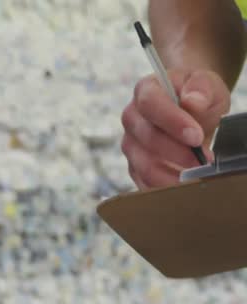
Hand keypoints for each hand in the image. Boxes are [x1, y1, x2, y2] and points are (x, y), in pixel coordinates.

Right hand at [121, 68, 230, 188]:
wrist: (189, 105)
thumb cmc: (196, 94)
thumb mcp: (206, 83)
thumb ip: (201, 88)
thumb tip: (193, 102)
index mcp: (146, 90)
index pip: (150, 104)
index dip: (172, 122)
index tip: (196, 137)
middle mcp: (132, 117)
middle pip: (146, 138)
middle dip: (177, 153)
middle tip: (204, 161)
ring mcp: (130, 143)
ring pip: (143, 164)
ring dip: (171, 175)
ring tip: (197, 176)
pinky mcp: (134, 164)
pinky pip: (144, 181)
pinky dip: (165, 187)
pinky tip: (184, 185)